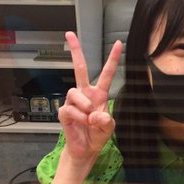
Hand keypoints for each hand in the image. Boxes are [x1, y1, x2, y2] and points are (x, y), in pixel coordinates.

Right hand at [57, 32, 121, 165]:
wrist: (85, 149)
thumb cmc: (97, 134)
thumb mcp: (108, 128)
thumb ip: (105, 120)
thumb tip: (96, 114)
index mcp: (99, 93)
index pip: (107, 73)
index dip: (112, 58)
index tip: (118, 43)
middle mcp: (85, 93)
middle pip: (80, 68)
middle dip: (75, 50)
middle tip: (69, 33)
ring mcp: (73, 101)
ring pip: (74, 92)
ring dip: (84, 106)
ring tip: (89, 119)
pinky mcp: (64, 111)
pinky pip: (70, 109)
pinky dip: (78, 117)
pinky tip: (82, 123)